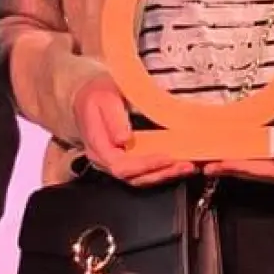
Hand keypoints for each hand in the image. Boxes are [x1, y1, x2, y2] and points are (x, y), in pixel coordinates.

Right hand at [73, 76, 195, 186]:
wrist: (87, 96)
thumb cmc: (96, 95)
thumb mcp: (104, 99)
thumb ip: (114, 119)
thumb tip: (123, 139)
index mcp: (98, 146)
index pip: (121, 165)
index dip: (145, 164)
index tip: (165, 157)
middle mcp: (105, 159)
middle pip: (133, 177)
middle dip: (161, 172)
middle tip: (185, 165)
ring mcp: (115, 161)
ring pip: (140, 177)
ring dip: (165, 173)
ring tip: (187, 166)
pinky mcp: (125, 159)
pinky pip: (143, 171)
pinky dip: (161, 169)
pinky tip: (176, 163)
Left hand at [204, 92, 273, 184]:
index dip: (247, 167)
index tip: (225, 162)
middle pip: (266, 175)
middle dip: (237, 170)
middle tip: (208, 164)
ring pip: (267, 171)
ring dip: (241, 168)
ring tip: (215, 163)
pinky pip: (272, 164)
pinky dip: (253, 161)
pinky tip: (237, 157)